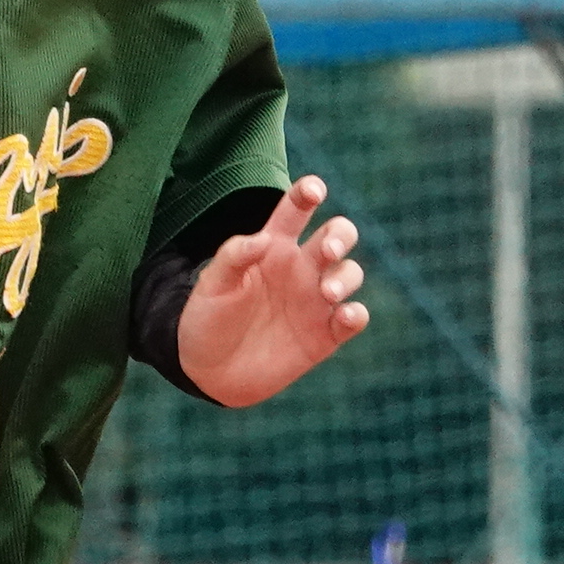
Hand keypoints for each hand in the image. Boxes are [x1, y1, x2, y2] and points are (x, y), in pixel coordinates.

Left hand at [176, 179, 370, 408]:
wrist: (209, 373)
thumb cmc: (207, 320)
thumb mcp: (212, 286)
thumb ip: (233, 257)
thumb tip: (261, 239)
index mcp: (273, 247)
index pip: (296, 211)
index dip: (308, 193)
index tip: (314, 189)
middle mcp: (300, 268)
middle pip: (337, 235)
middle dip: (340, 236)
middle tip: (326, 252)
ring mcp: (315, 301)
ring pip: (350, 273)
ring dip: (346, 277)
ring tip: (327, 292)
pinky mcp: (325, 334)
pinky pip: (353, 318)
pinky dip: (357, 314)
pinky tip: (345, 315)